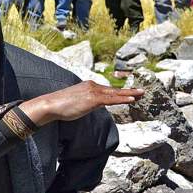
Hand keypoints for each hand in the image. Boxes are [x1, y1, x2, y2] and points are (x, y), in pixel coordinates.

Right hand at [20, 81, 144, 126]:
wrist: (51, 104)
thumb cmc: (60, 106)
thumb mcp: (76, 103)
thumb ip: (86, 103)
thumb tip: (91, 106)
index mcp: (89, 86)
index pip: (107, 90)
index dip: (120, 93)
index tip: (130, 94)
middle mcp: (93, 86)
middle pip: (114, 90)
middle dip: (129, 91)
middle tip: (141, 91)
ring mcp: (93, 91)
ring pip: (115, 93)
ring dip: (130, 94)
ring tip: (141, 94)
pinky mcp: (93, 99)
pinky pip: (111, 99)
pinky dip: (122, 99)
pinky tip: (132, 99)